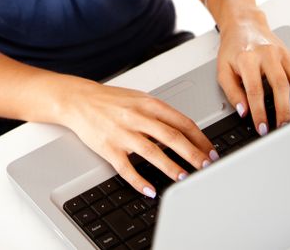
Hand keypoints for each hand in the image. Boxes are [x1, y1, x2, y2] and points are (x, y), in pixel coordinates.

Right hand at [63, 78, 218, 197]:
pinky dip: (140, 181)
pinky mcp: (108, 148)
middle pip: (172, 137)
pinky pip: (127, 168)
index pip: (181, 122)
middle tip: (206, 166)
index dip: (199, 138)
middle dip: (193, 154)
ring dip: (171, 168)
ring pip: (152, 153)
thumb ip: (160, 114)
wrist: (79, 100)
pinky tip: (150, 190)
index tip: (210, 150)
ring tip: (185, 178)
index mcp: (148, 103)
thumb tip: (184, 132)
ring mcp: (123, 133)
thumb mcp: (139, 99)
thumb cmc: (111, 100)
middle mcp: (137, 117)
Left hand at [216, 7, 289, 133]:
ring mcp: (283, 53)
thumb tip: (244, 112)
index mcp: (248, 58)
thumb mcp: (223, 70)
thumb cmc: (233, 49)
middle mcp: (268, 54)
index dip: (260, 113)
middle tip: (282, 127)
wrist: (244, 25)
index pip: (255, 90)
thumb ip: (232, 92)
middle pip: (281, 85)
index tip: (262, 128)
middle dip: (284, 110)